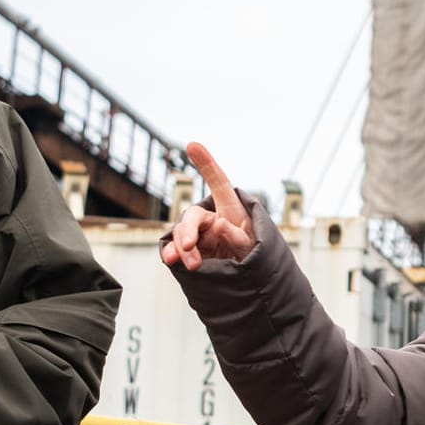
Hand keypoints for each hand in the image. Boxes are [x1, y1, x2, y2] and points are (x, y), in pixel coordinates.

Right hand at [160, 142, 255, 270]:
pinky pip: (176, 249)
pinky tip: (170, 260)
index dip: (206, 164)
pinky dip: (172, 253)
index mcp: (231, 209)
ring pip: (183, 234)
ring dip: (183, 248)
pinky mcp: (191, 251)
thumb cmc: (254, 254)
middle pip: (193, 216)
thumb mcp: (252, 246)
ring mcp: (200, 235)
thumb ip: (239, 236)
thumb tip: (219, 224)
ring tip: (191, 265)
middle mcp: (212, 219)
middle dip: (188, 230)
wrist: (249, 279)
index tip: (192, 145)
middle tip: (189, 245)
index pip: (219, 183)